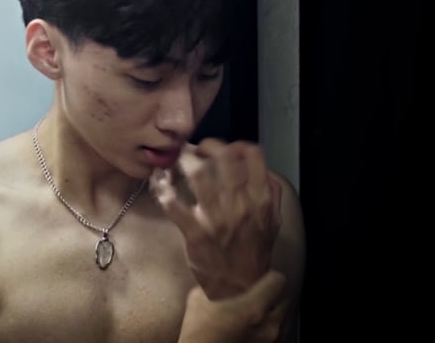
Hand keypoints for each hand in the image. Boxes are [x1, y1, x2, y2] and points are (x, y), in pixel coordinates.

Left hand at [151, 138, 281, 299]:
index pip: (252, 155)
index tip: (225, 148)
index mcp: (260, 199)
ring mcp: (216, 218)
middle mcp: (240, 204)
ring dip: (183, 161)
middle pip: (223, 156)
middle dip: (207, 146)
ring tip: (177, 160)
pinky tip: (160, 182)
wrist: (241, 289)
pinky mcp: (194, 232)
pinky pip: (173, 203)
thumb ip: (273, 194)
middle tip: (197, 150)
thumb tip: (265, 170)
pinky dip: (163, 189)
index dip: (235, 144)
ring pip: (197, 174)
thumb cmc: (255, 253)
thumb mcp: (274, 222)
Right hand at [179, 270, 289, 342]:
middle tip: (257, 295)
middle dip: (271, 297)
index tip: (263, 275)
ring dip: (269, 315)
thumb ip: (215, 286)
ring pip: (278, 320)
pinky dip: (264, 329)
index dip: (270, 276)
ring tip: (252, 313)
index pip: (278, 280)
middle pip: (282, 301)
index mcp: (254, 306)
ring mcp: (268, 340)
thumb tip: (220, 278)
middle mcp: (268, 324)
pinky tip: (249, 328)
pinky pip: (272, 334)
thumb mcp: (199, 299)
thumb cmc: (198, 331)